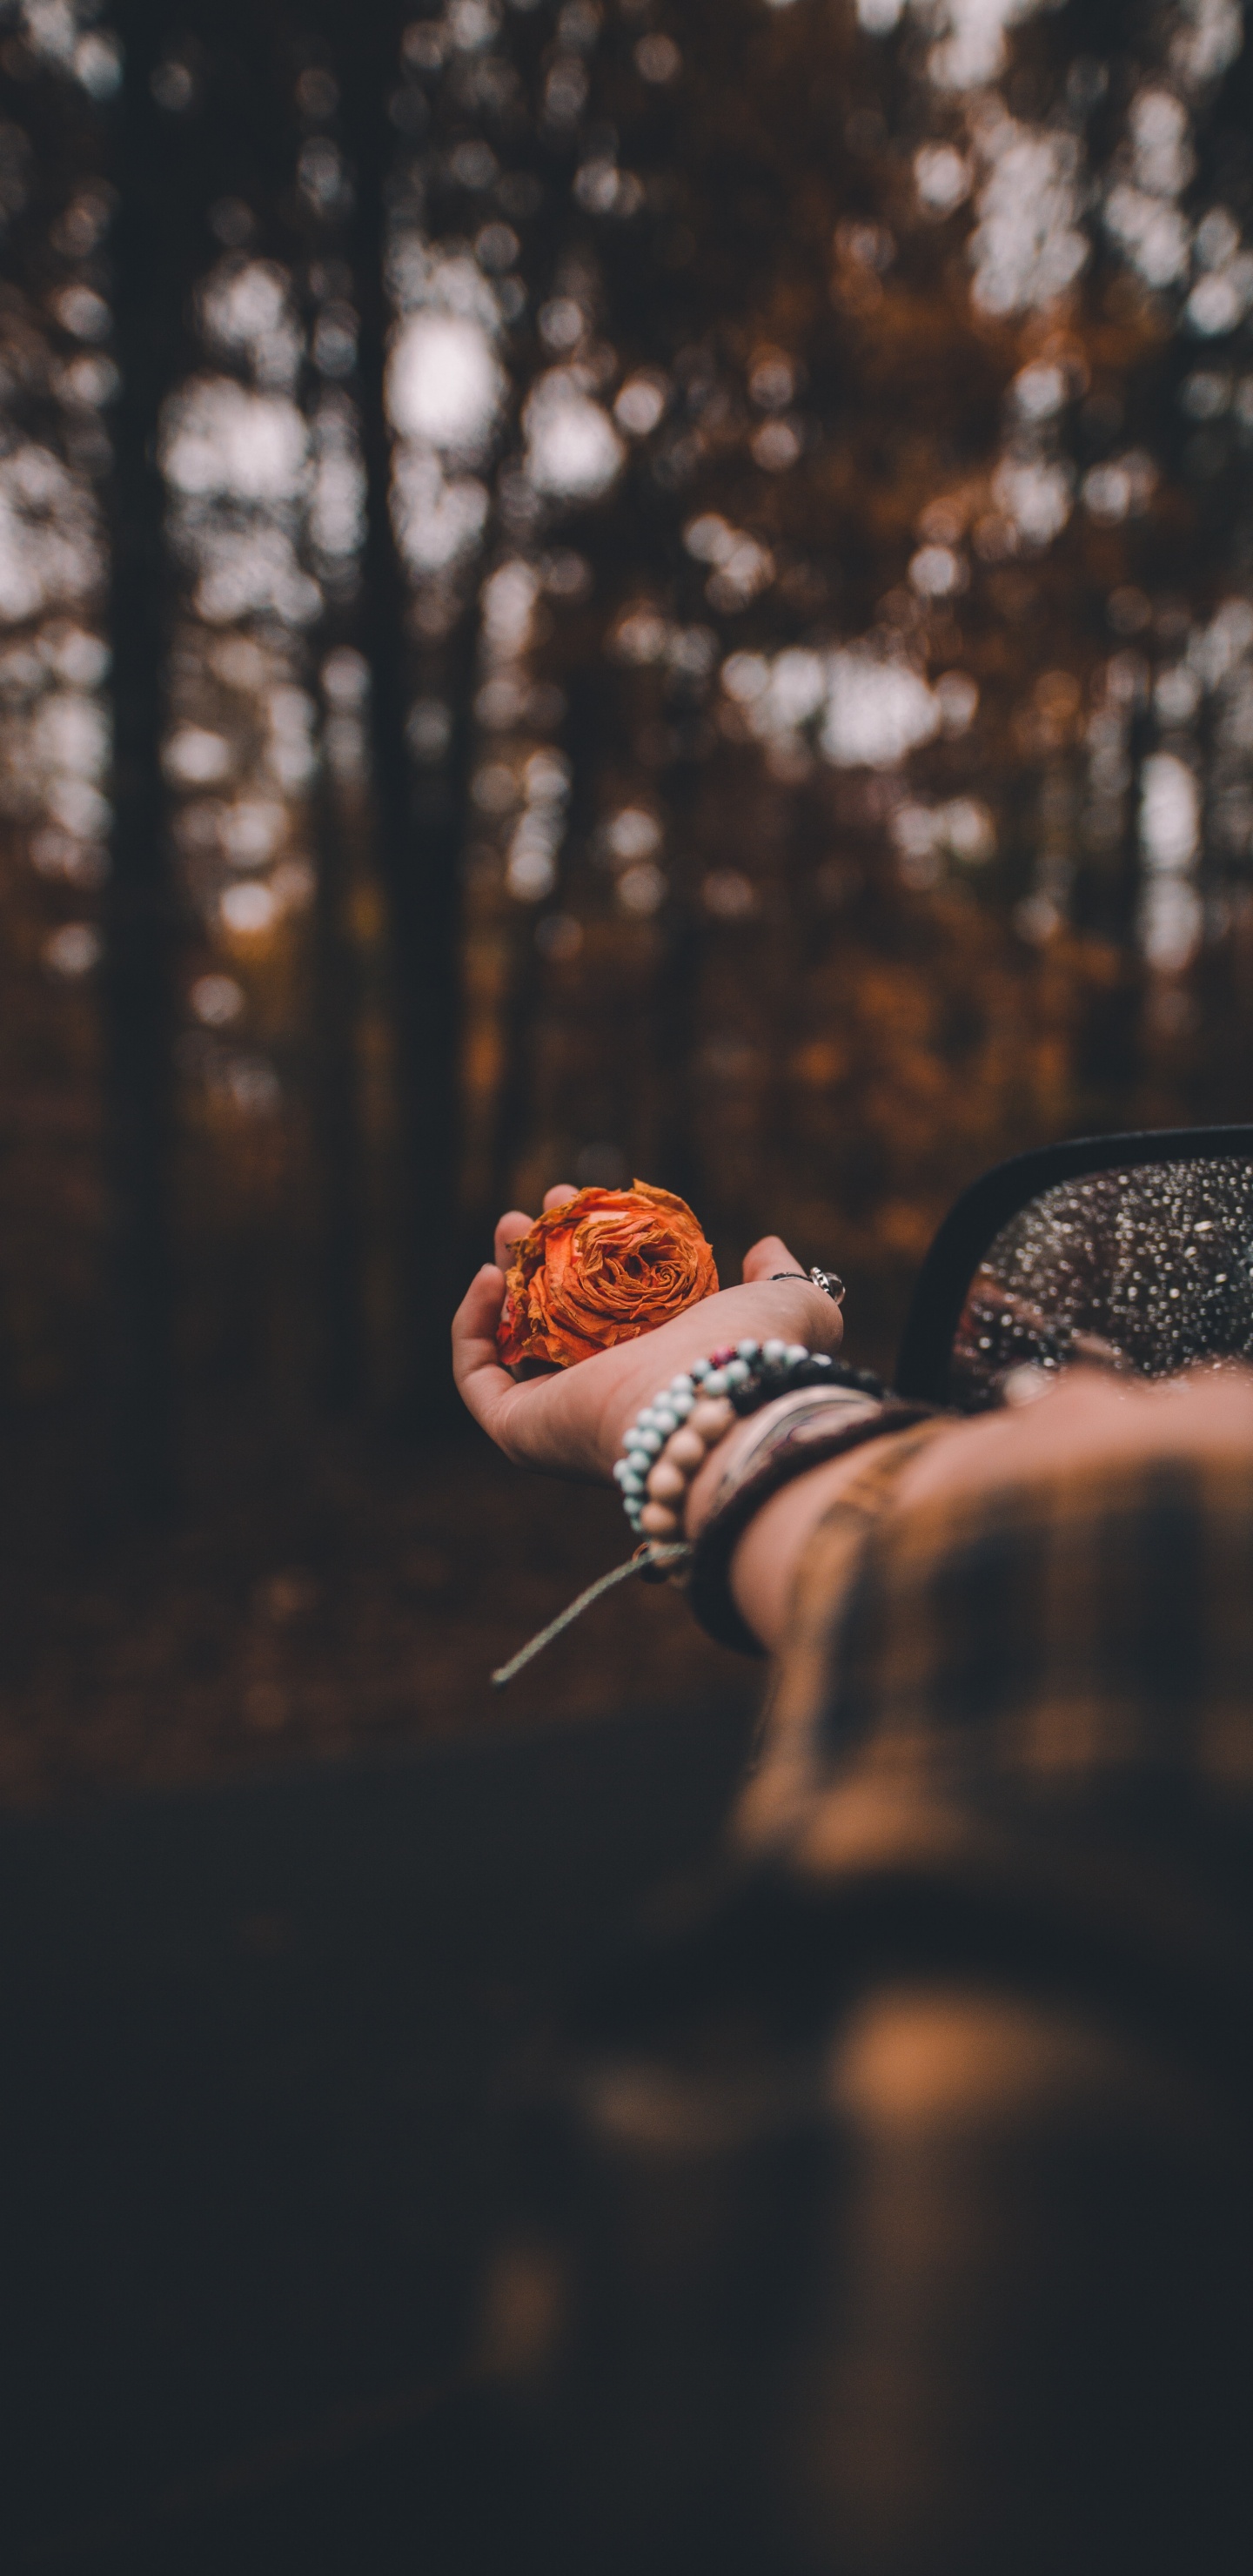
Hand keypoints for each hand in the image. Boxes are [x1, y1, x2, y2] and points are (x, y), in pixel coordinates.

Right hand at [452, 1185, 844, 1481]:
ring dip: (505, 1276)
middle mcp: (608, 1393)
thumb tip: (765, 1249)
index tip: (593, 1202)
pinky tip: (490, 1275)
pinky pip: (477, 1377)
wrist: (712, 1405)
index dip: (596, 1250)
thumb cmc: (752, 1354)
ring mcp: (559, 1414)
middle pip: (557, 1317)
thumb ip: (781, 1275)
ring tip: (513, 1223)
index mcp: (662, 1367)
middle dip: (545, 1251)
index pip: (614, 1309)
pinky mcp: (520, 1429)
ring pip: (513, 1340)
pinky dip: (471, 1326)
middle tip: (549, 1204)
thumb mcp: (788, 1304)